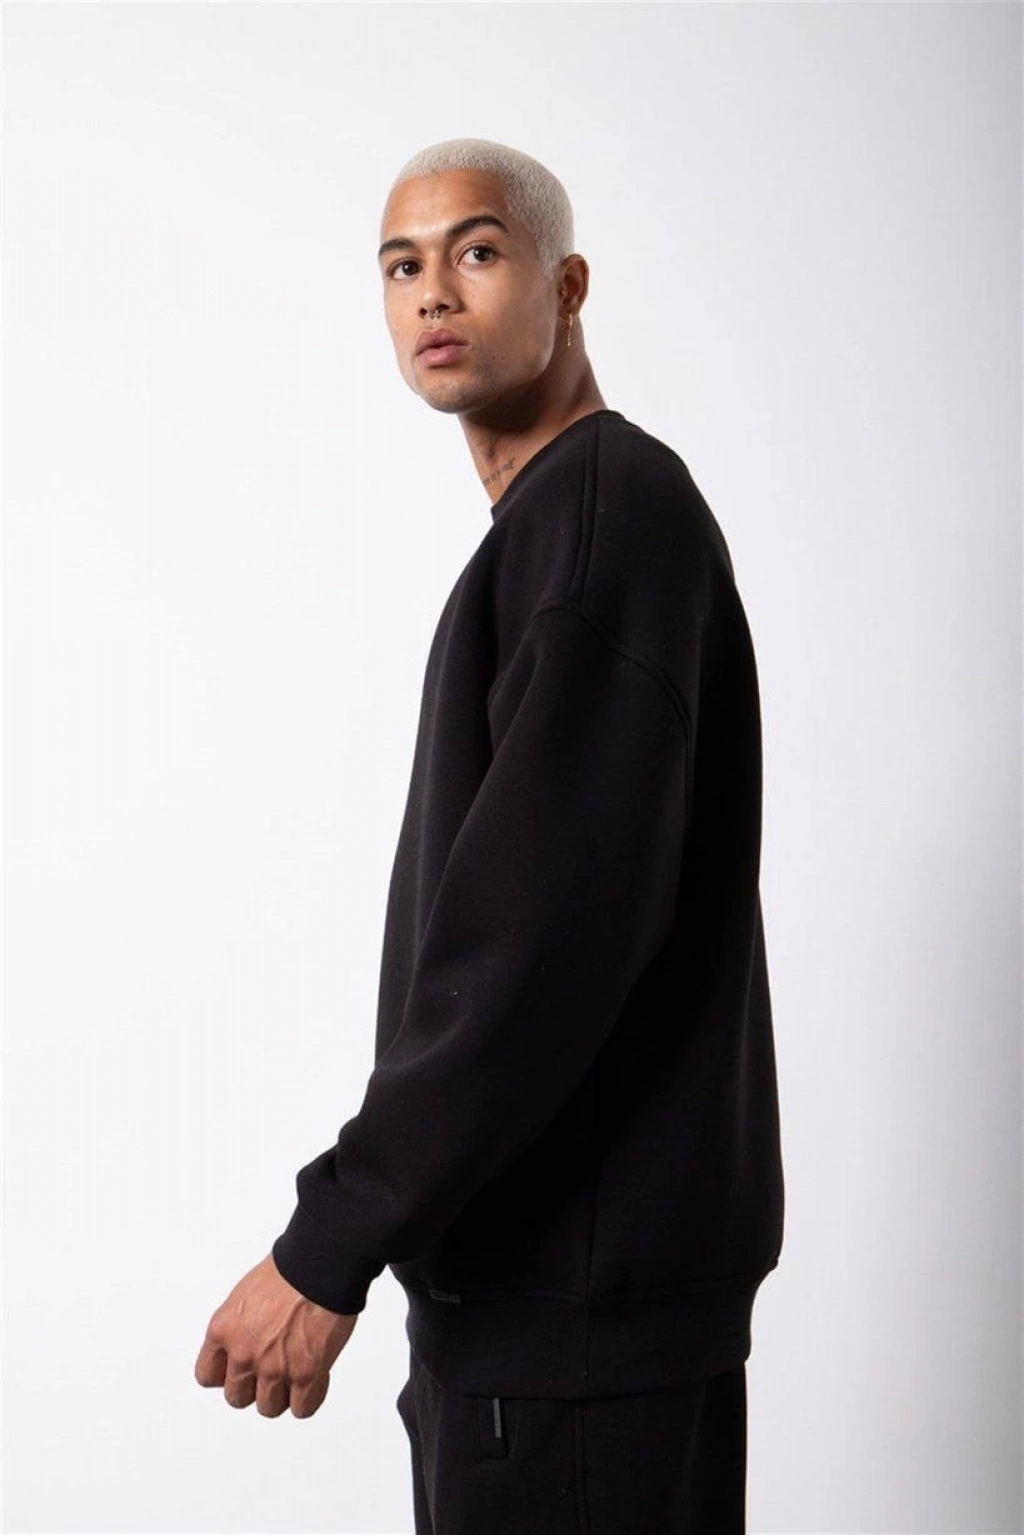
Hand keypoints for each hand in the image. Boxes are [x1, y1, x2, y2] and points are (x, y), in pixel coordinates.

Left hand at [194, 1251, 357, 1417]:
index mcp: (223, 1329)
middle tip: (273, 1369)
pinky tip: (316, 1378)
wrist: (322, 1263)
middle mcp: (243, 1353)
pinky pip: (302, 1408)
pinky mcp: (306, 1374)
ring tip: (296, 1372)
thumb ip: (239, 1325)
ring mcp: (274, 1367)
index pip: (207, 1376)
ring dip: (283, 1394)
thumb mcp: (246, 1295)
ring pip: (268, 1408)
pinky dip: (309, 1398)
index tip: (240, 1369)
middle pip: (237, 1398)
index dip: (226, 1375)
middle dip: (255, 1387)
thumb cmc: (290, 1269)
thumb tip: (245, 1342)